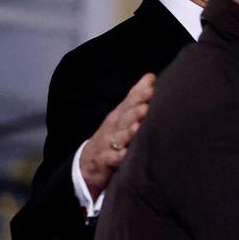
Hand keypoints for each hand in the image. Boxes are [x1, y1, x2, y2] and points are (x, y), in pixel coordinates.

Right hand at [80, 74, 155, 197]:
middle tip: (146, 103)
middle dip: (135, 110)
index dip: (139, 93)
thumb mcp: (122, 115)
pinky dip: (119, 156)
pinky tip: (125, 153)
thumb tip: (151, 76)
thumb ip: (137, 97)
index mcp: (119, 116)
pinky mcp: (106, 161)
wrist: (86, 163)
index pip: (129, 101)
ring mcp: (109, 144)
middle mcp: (113, 128)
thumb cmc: (112, 136)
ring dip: (127, 132)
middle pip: (124, 117)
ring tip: (137, 126)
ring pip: (119, 137)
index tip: (151, 84)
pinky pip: (113, 159)